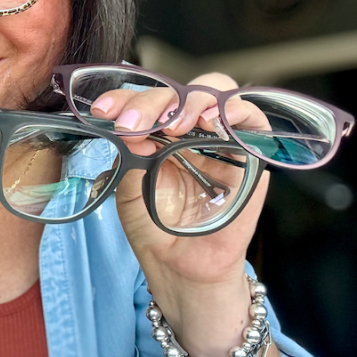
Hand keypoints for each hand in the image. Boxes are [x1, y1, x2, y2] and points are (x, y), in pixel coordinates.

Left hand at [93, 72, 270, 356]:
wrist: (180, 265)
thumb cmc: (154, 227)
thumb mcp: (130, 187)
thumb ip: (131, 155)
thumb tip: (132, 126)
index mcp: (156, 131)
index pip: (144, 99)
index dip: (124, 98)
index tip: (104, 111)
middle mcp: (189, 128)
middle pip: (179, 91)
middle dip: (154, 100)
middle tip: (134, 123)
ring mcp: (220, 138)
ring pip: (216, 93)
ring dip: (192, 101)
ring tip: (173, 126)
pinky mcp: (251, 154)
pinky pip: (253, 119)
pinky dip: (234, 111)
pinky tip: (211, 123)